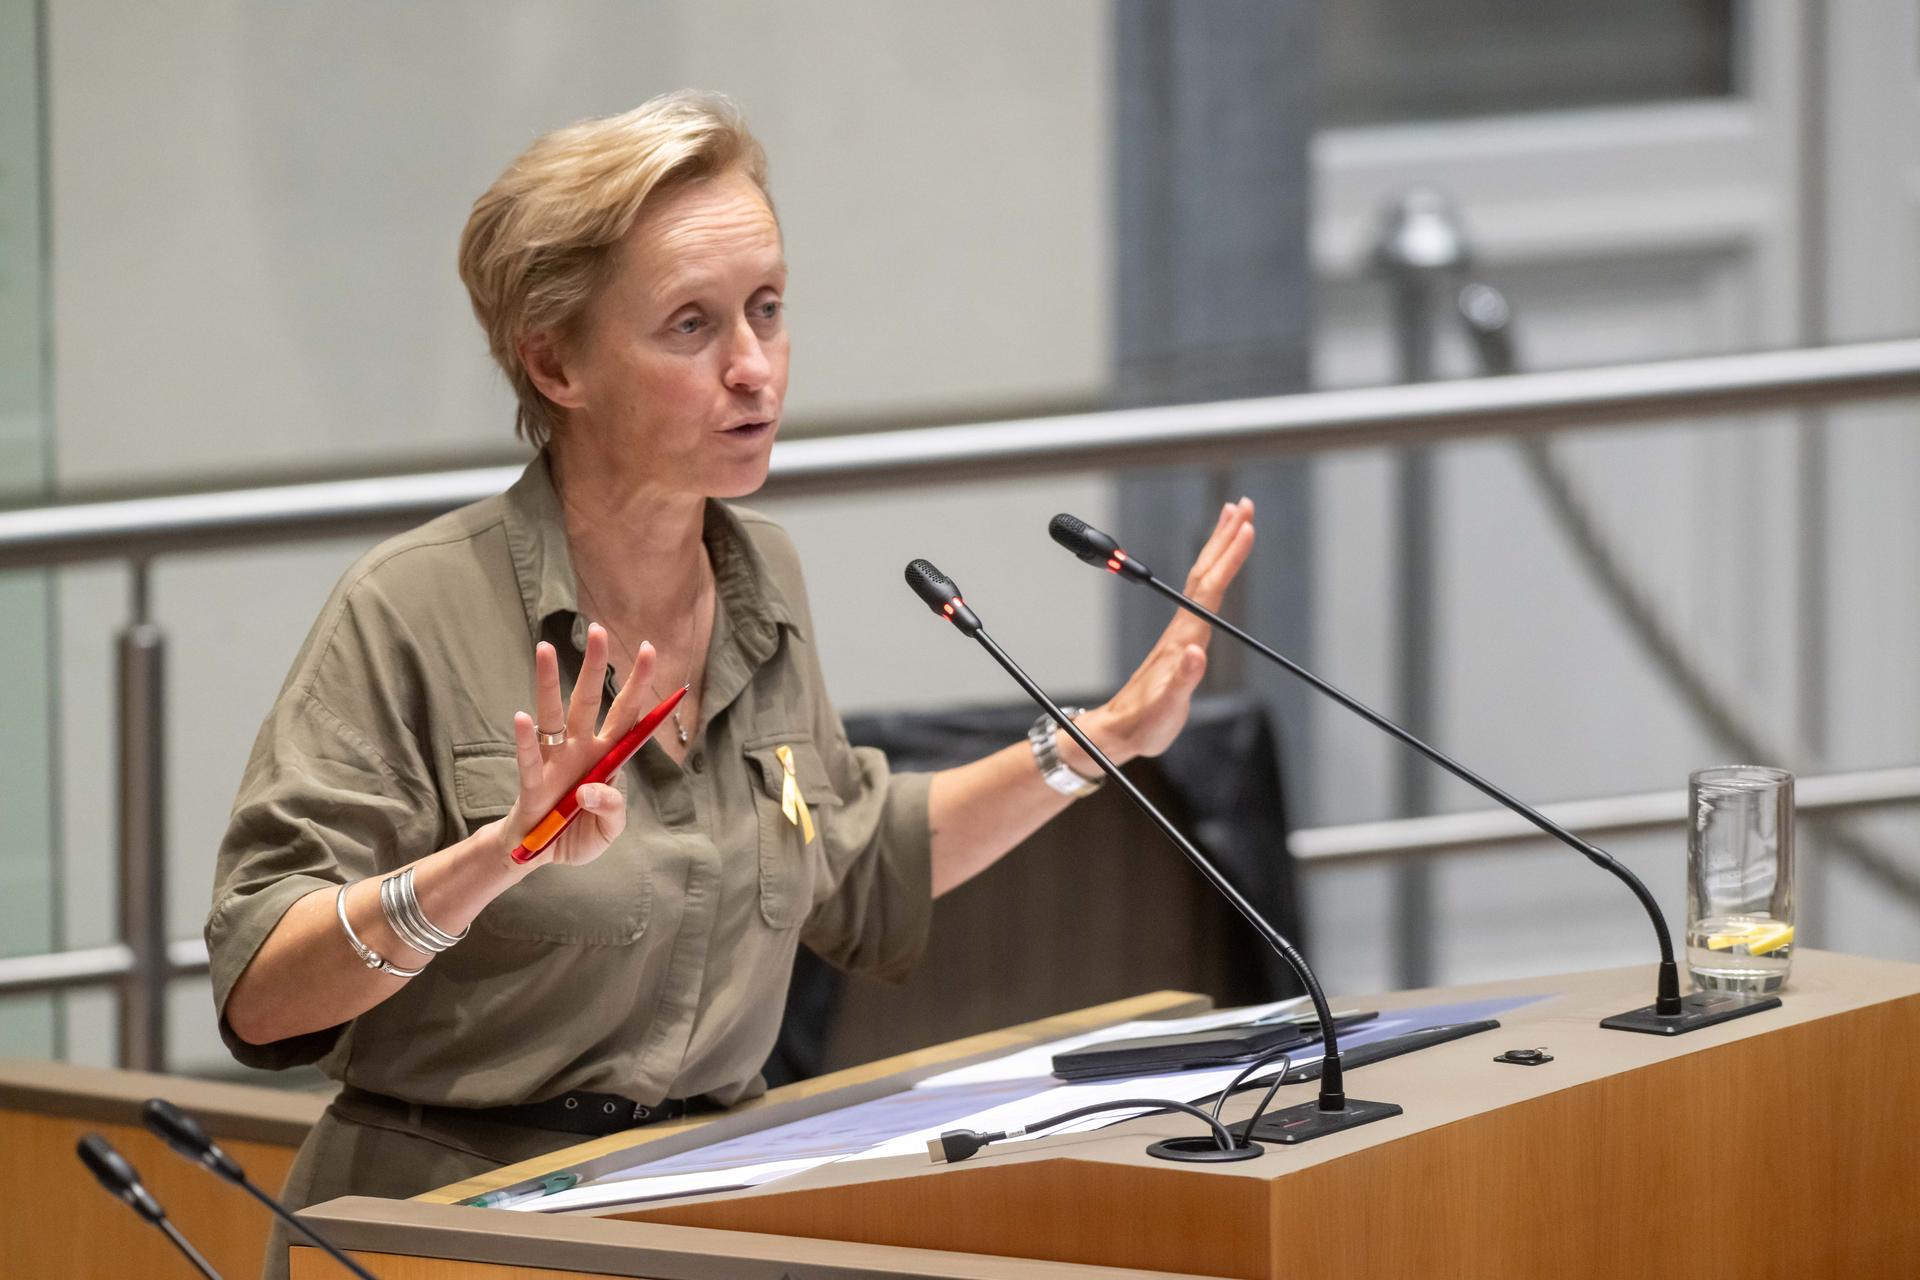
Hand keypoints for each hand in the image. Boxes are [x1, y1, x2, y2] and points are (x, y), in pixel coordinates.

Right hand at [499, 624, 656, 869]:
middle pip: (590, 700)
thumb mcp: (609, 831)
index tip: (650, 649)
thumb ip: (613, 810)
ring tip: (544, 648)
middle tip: (596, 629)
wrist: (538, 855)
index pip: (628, 714)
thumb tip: (592, 791)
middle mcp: (581, 750)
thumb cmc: (576, 835)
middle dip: (594, 665)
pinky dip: (525, 739)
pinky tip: (522, 717)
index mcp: (607, 757)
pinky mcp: (532, 781)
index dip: (639, 685)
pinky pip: (529, 757)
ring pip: (553, 714)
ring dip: (548, 682)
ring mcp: (555, 761)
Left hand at [1063, 499, 1255, 771]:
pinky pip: (1201, 594)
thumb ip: (1182, 681)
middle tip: (1245, 505)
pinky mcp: (1181, 640)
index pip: (1210, 588)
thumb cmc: (1144, 722)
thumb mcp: (1167, 707)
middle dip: (1225, 537)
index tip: (1246, 528)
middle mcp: (1182, 628)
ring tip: (1234, 520)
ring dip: (1219, 547)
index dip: (1229, 557)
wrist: (1119, 730)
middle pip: (1206, 572)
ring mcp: (1181, 631)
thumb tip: (1196, 652)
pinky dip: (1213, 572)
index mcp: (1184, 638)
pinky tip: (1218, 568)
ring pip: (1202, 578)